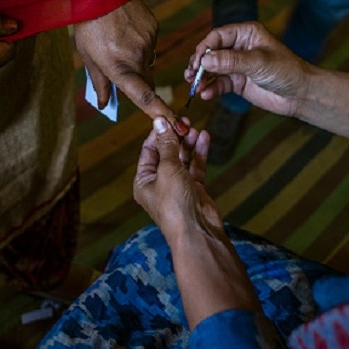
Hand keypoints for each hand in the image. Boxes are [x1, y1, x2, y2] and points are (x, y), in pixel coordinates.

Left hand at [74, 0, 186, 133]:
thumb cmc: (89, 26)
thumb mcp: (87, 57)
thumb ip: (98, 83)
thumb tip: (104, 104)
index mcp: (120, 69)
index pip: (144, 97)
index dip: (160, 112)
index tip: (176, 124)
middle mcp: (138, 59)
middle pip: (146, 81)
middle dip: (138, 82)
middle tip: (120, 68)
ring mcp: (148, 43)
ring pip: (148, 62)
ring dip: (137, 60)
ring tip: (118, 42)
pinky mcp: (154, 29)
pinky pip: (150, 44)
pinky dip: (140, 43)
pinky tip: (126, 30)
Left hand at [133, 117, 219, 239]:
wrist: (197, 232)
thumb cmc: (175, 204)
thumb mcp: (168, 170)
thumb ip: (167, 145)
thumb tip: (160, 122)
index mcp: (144, 180)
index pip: (148, 150)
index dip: (158, 133)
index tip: (167, 117)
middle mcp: (159, 183)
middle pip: (166, 153)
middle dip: (175, 137)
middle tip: (185, 121)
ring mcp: (178, 186)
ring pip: (182, 158)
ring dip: (188, 143)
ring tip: (195, 128)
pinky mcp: (195, 189)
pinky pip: (196, 166)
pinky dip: (200, 153)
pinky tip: (204, 138)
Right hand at [184, 22, 311, 117]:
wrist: (300, 95)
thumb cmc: (286, 71)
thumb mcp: (258, 63)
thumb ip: (231, 61)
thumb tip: (205, 60)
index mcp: (246, 34)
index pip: (218, 36)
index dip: (205, 48)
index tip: (197, 62)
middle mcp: (240, 47)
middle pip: (211, 52)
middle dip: (199, 64)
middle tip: (190, 75)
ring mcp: (237, 66)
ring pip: (212, 69)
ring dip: (202, 78)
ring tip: (194, 87)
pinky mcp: (238, 82)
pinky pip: (219, 84)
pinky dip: (211, 89)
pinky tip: (206, 95)